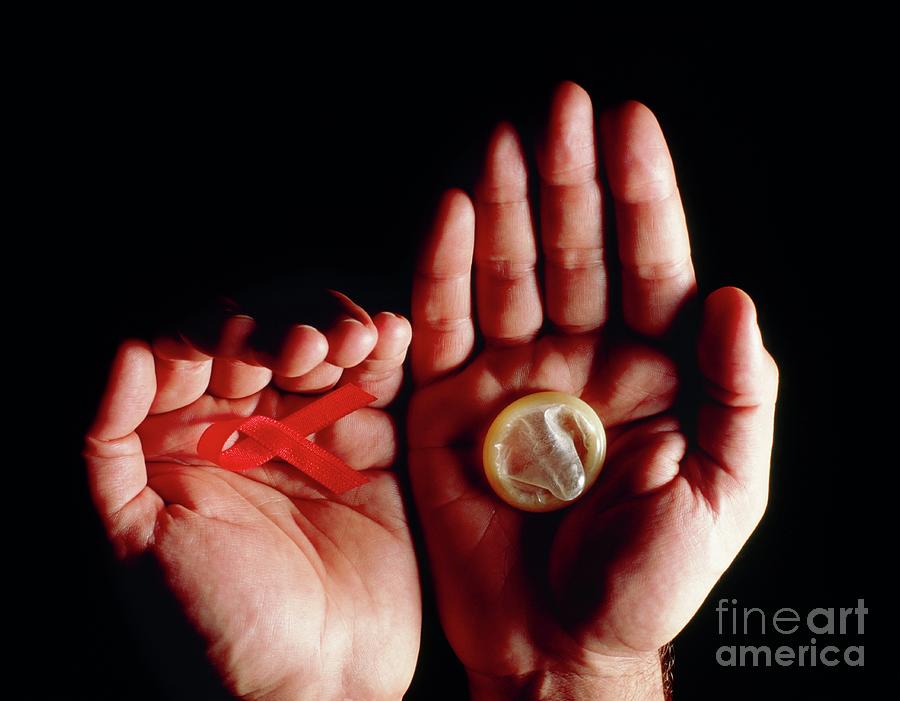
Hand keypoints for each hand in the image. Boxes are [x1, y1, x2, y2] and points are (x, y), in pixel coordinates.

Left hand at [83, 293, 419, 700]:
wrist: (315, 681)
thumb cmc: (216, 621)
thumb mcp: (137, 537)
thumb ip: (114, 444)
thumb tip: (130, 351)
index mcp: (186, 447)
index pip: (191, 362)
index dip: (207, 341)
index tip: (227, 348)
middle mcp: (249, 434)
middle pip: (261, 348)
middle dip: (276, 335)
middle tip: (294, 351)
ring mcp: (313, 439)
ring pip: (321, 356)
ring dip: (332, 333)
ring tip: (344, 341)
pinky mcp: (370, 451)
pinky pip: (377, 389)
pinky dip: (385, 354)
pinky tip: (387, 330)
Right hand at [408, 82, 778, 699]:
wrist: (557, 644)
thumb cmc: (645, 581)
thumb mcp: (722, 492)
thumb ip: (738, 394)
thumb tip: (732, 301)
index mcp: (648, 373)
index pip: (648, 262)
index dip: (642, 194)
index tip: (630, 125)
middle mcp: (577, 360)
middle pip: (574, 250)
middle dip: (570, 178)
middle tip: (564, 108)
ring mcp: (510, 377)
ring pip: (508, 272)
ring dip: (508, 204)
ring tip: (510, 140)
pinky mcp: (449, 406)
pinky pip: (444, 324)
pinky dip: (444, 267)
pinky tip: (457, 211)